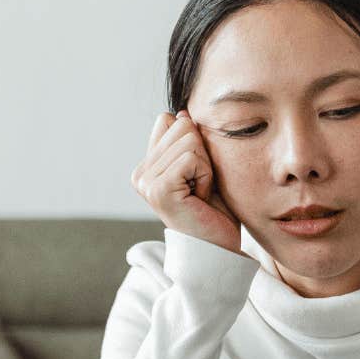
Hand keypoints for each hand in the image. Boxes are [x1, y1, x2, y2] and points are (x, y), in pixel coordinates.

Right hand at [130, 111, 239, 252]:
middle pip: (181, 126)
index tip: (196, 174)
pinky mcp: (159, 190)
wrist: (219, 247)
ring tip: (200, 192)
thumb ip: (188, 141)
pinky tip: (200, 197)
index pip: (169, 120)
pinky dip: (205, 175)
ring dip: (206, 167)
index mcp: (146, 166)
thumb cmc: (214, 210)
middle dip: (202, 154)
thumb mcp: (201, 166)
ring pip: (189, 140)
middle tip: (200, 186)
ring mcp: (146, 182)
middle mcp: (140, 174)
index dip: (194, 143)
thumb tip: (180, 111)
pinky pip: (191, 157)